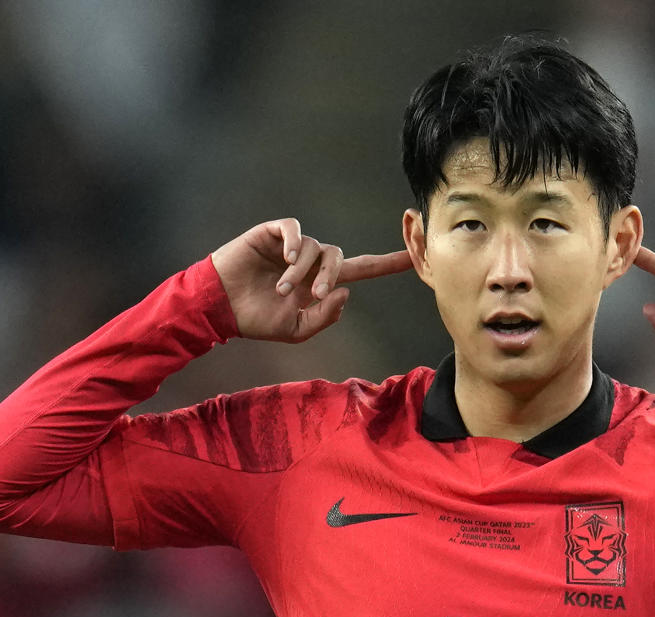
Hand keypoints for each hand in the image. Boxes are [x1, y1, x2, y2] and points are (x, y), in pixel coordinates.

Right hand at [210, 218, 411, 342]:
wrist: (219, 309)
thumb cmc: (255, 319)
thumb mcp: (296, 329)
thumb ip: (325, 316)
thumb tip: (346, 292)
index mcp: (319, 281)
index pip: (361, 269)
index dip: (386, 263)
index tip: (412, 256)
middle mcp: (310, 261)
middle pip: (339, 255)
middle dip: (329, 274)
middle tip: (312, 294)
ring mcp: (290, 246)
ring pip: (314, 246)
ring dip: (302, 270)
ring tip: (281, 288)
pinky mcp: (270, 234)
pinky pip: (292, 227)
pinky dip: (293, 241)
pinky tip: (284, 258)